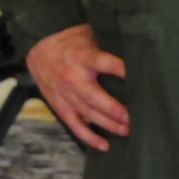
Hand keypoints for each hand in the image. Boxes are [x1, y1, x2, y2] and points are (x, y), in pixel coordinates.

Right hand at [25, 23, 128, 149]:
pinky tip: (104, 145)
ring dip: (108, 125)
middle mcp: (73, 77)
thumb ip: (108, 43)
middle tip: (134, 118)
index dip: (122, 70)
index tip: (139, 78)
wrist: (39, 48)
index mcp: (83, 56)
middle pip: (96, 97)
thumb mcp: (89, 33)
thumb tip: (136, 47)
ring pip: (88, 114)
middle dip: (115, 110)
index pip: (106, 63)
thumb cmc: (71, 40)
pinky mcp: (60, 106)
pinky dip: (89, 137)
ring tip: (127, 130)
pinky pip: (75, 125)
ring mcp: (66, 94)